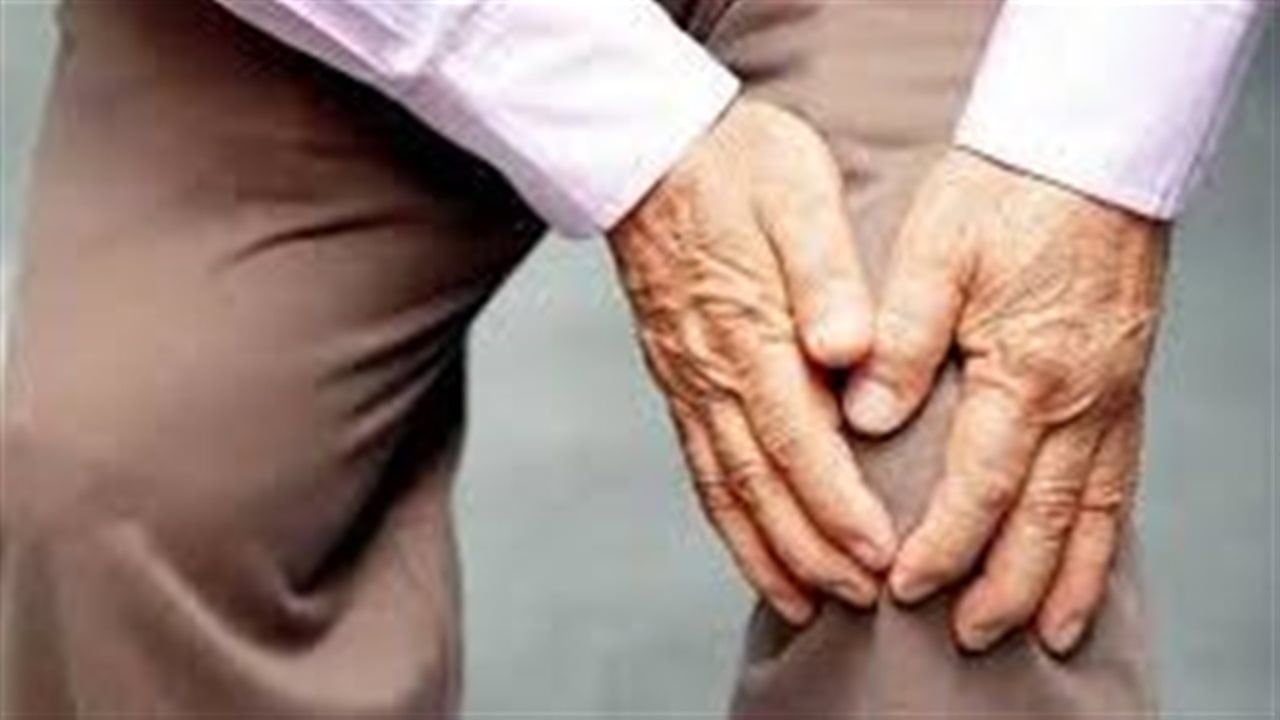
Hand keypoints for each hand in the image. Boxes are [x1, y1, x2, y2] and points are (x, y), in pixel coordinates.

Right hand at [608, 99, 896, 623]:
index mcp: (748, 330)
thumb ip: (826, 275)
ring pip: (724, 488)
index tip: (879, 556)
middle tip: (860, 599)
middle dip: (811, 550)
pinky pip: (700, 466)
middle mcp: (711, 372)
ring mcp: (687, 382)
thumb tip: (848, 351)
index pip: (797, 441)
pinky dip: (727, 521)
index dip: (837, 507)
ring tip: (805, 603)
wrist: (651, 153)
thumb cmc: (735, 165)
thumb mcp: (797, 193)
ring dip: (766, 551)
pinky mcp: (677, 381)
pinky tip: (751, 546)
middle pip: (760, 484)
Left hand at [844, 149, 1167, 653]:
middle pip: (1042, 518)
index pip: (979, 486)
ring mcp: (1112, 395)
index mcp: (1025, 370)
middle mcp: (1079, 398)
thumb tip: (865, 417)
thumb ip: (899, 339)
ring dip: (1064, 577)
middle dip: (1004, 585)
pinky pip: (1122, 477)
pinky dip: (1105, 532)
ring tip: (1044, 632)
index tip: (904, 587)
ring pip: (1093, 511)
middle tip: (970, 635)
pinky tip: (1087, 556)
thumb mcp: (936, 252)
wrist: (1089, 150)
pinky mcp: (1125, 383)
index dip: (943, 545)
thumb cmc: (1005, 193)